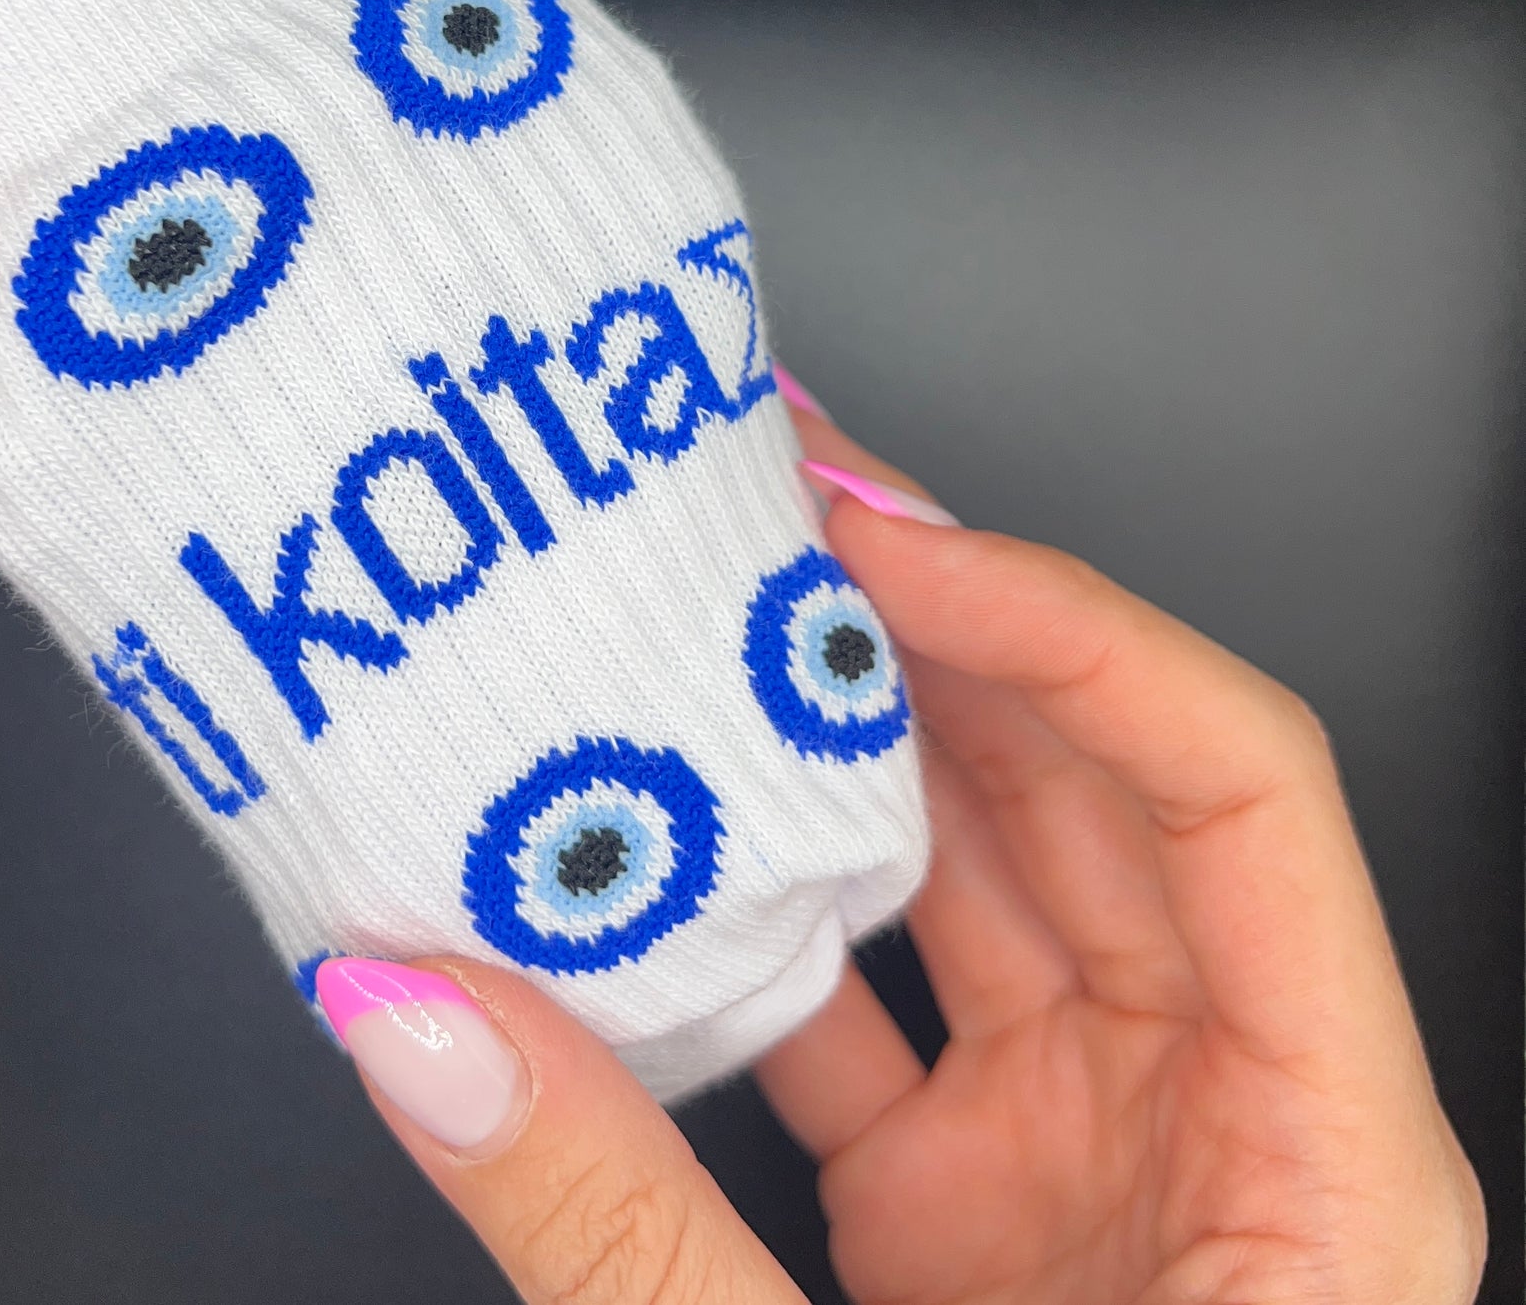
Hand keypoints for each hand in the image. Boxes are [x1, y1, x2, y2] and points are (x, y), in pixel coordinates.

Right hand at [317, 398, 1484, 1303]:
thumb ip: (621, 1228)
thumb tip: (419, 1015)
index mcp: (1317, 1162)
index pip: (1228, 781)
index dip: (1061, 625)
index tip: (878, 544)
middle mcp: (1219, 1117)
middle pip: (1088, 790)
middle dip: (926, 632)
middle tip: (765, 509)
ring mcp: (1091, 1153)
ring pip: (976, 876)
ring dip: (836, 758)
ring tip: (697, 628)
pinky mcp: (974, 1205)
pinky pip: (873, 1003)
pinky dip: (758, 922)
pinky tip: (645, 853)